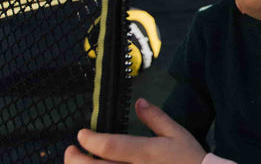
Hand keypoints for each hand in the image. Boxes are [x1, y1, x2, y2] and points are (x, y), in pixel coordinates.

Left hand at [64, 98, 207, 163]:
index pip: (109, 146)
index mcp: (145, 153)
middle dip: (75, 159)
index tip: (81, 134)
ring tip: (79, 163)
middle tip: (70, 150)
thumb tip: (138, 102)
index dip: (90, 140)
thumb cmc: (189, 158)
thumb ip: (156, 118)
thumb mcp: (177, 133)